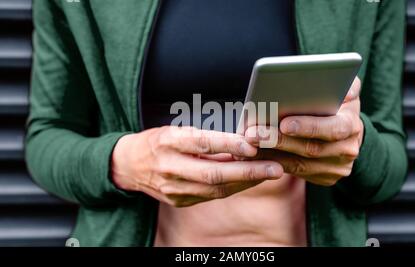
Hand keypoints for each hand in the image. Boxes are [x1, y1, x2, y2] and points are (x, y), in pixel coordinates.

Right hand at [111, 126, 283, 206]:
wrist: (130, 165)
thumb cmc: (158, 142)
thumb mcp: (177, 131)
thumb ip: (206, 139)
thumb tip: (241, 143)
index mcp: (169, 142)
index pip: (202, 144)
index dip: (229, 145)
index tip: (253, 144)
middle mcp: (170, 167)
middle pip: (214, 173)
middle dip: (248, 172)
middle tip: (275, 168)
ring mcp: (174, 188)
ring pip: (216, 189)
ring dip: (246, 181)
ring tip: (268, 173)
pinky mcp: (179, 200)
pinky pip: (211, 196)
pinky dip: (233, 187)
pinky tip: (248, 180)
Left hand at [245, 78, 363, 186]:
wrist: (346, 133)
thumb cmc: (338, 105)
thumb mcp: (344, 90)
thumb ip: (343, 84)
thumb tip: (341, 81)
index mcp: (351, 125)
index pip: (332, 128)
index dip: (308, 126)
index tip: (284, 123)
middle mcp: (347, 149)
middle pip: (310, 148)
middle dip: (280, 140)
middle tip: (254, 133)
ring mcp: (336, 167)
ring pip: (299, 164)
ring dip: (271, 154)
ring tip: (249, 143)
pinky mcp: (325, 178)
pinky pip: (294, 172)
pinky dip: (273, 163)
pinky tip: (255, 154)